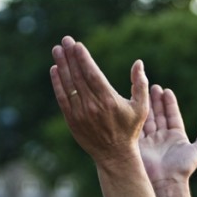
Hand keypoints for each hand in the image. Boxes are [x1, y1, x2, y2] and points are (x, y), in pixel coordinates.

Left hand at [50, 36, 148, 164]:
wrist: (115, 155)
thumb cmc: (130, 130)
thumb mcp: (141, 108)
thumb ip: (140, 84)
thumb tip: (138, 63)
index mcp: (109, 100)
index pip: (92, 74)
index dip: (83, 58)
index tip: (77, 45)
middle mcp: (93, 106)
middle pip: (78, 76)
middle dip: (70, 56)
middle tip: (65, 40)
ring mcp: (80, 114)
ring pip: (68, 85)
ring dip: (62, 66)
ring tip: (57, 50)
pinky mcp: (72, 121)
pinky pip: (62, 98)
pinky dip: (58, 84)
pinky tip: (55, 70)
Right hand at [139, 85, 196, 186]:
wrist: (166, 181)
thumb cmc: (183, 167)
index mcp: (176, 137)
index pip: (172, 116)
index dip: (169, 104)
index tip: (166, 91)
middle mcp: (162, 137)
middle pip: (159, 115)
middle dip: (156, 101)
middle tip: (153, 86)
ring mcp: (150, 141)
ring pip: (147, 118)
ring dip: (146, 105)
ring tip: (143, 90)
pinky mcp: (139, 144)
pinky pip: (137, 127)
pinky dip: (136, 115)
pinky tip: (135, 104)